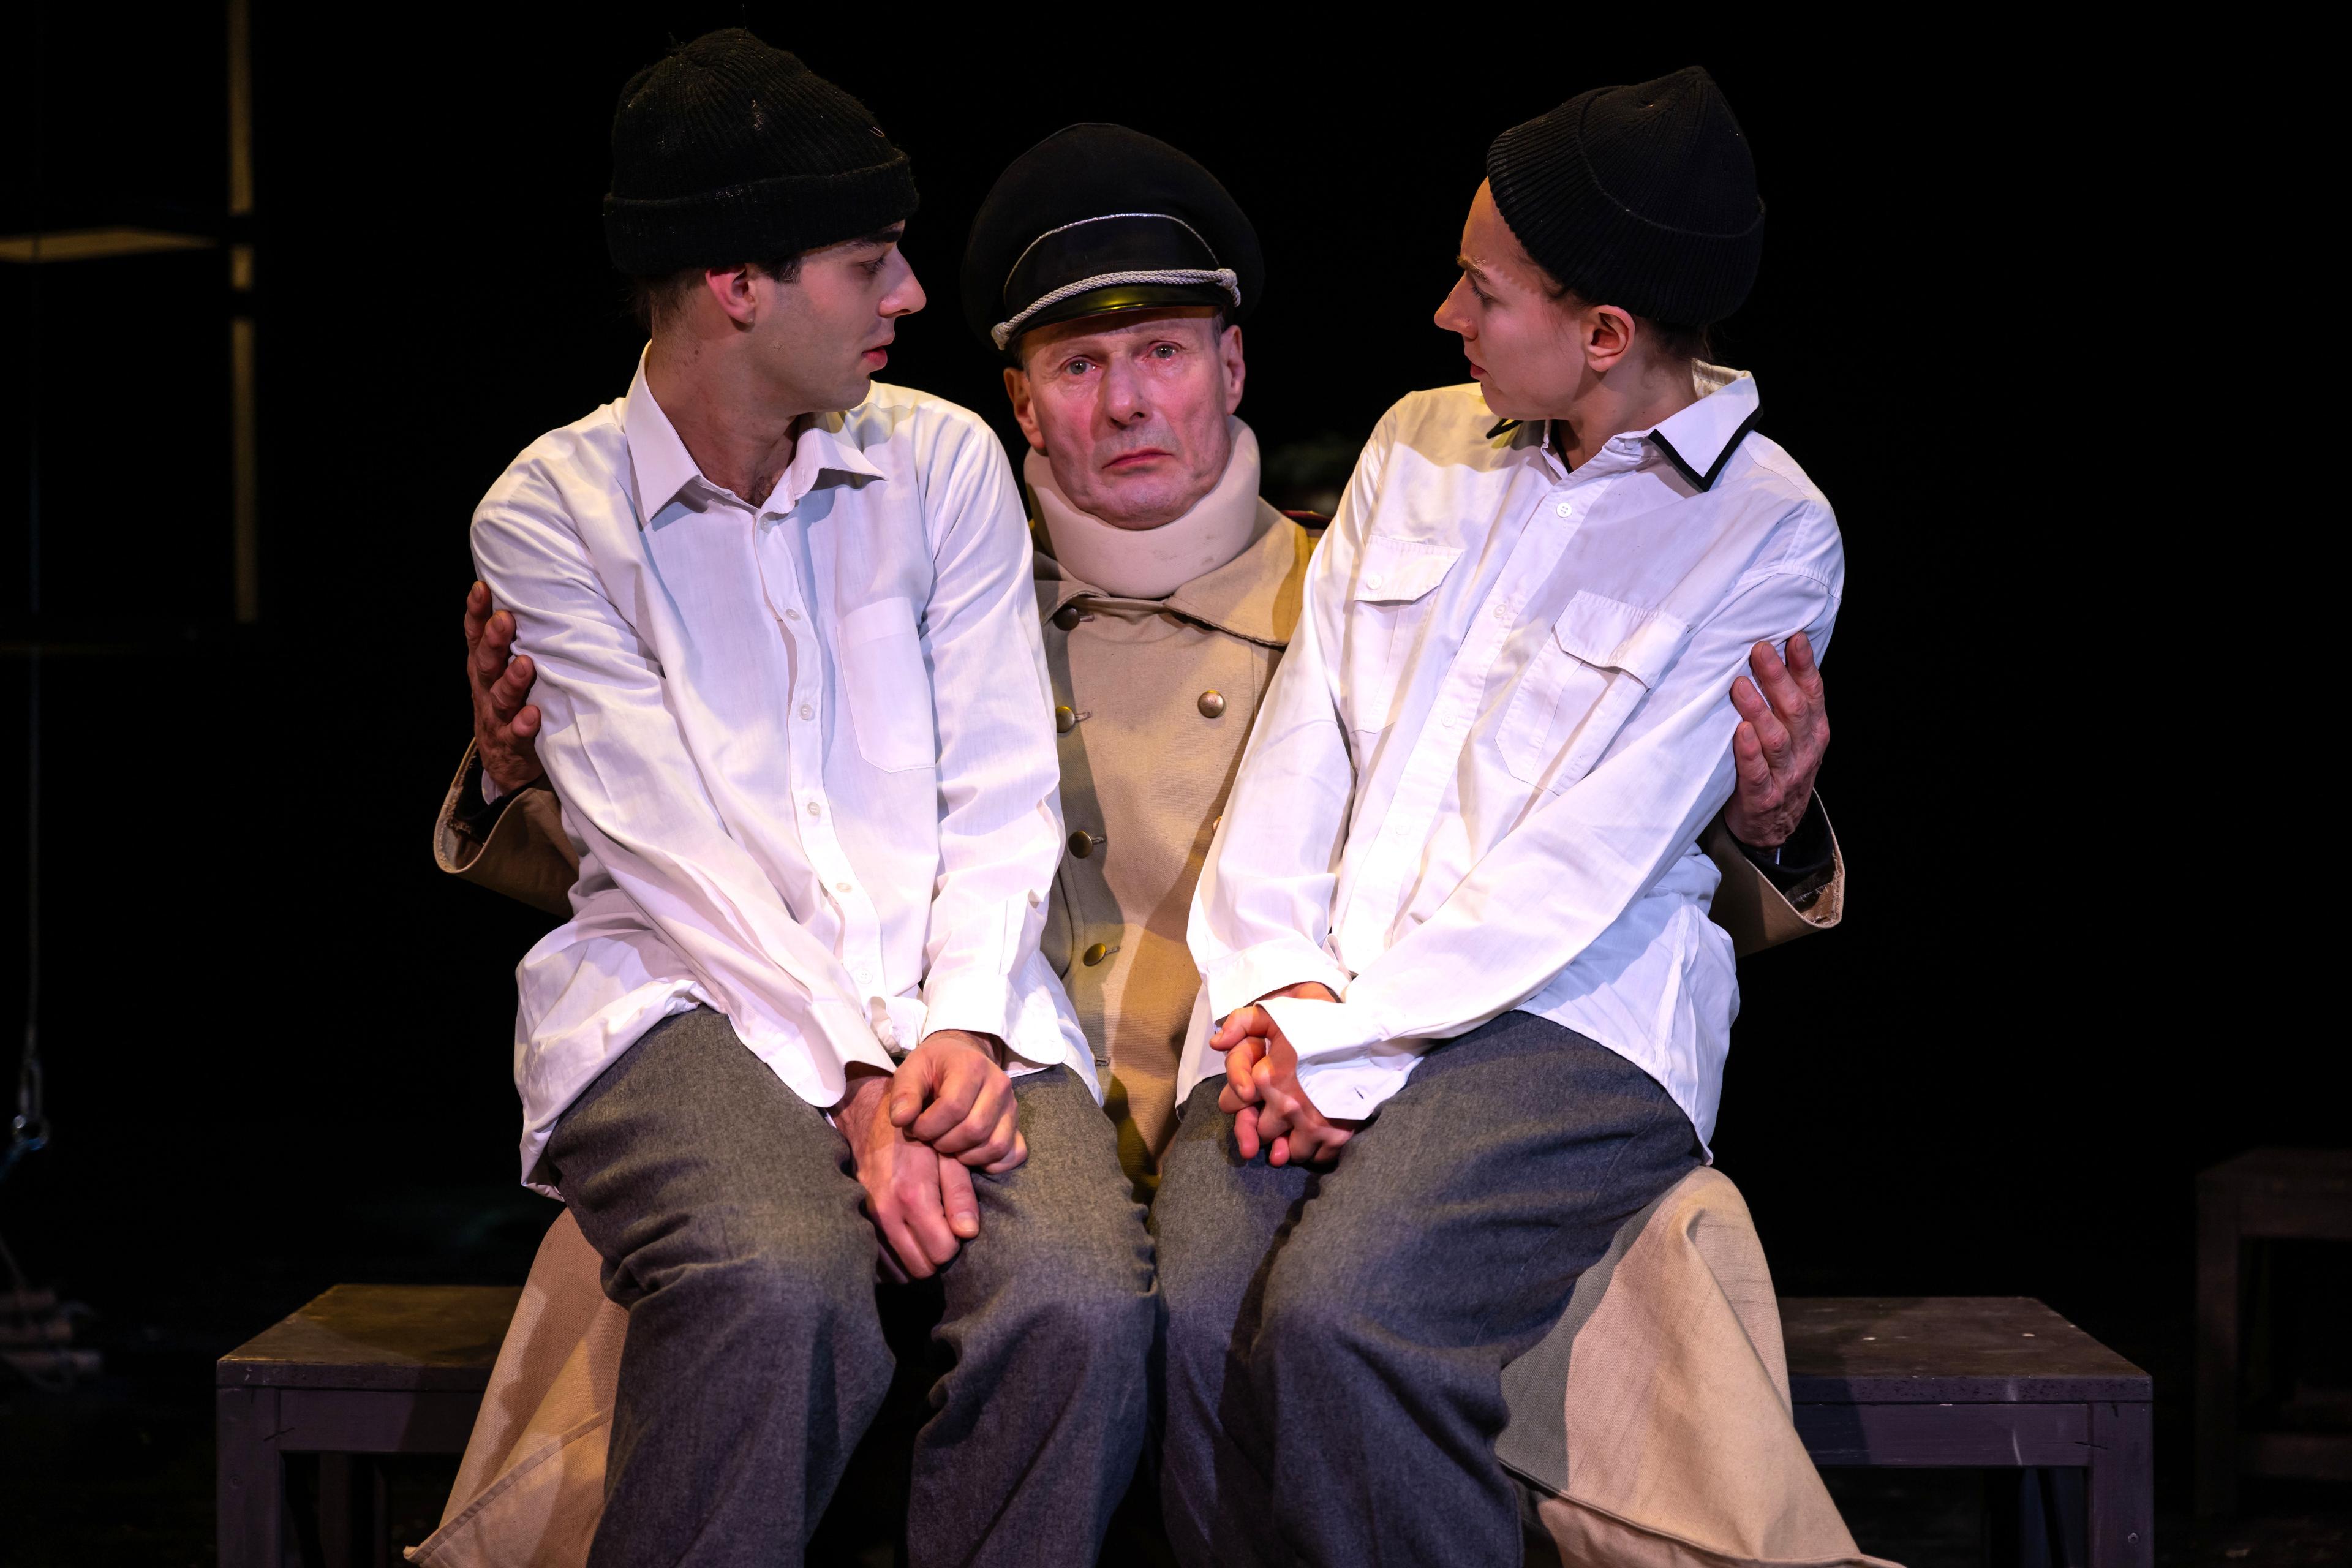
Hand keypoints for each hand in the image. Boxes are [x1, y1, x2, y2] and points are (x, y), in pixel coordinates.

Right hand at [466, 581, 545, 794]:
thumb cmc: (512, 705)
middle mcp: (486, 690)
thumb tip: (527, 599)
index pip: (476, 637)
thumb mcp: (503, 672)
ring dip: (512, 681)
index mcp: (484, 668)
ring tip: (525, 665)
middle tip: (505, 621)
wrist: (506, 765)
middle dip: (494, 641)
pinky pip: (516, 734)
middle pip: (486, 663)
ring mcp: (497, 718)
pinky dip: (523, 724)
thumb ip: (509, 644)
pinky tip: (533, 715)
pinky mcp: (512, 743)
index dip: (476, 613)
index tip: (482, 588)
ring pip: (501, 697)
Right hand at [838, 1071, 971, 1279]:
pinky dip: (895, 1259)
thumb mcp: (947, 1154)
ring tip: (924, 1236)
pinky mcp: (856, 1221)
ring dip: (916, 1259)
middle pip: (920, 1268)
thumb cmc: (917, 1135)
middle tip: (942, 1233)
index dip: (955, 1244)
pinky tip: (906, 1240)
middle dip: (936, 1256)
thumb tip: (968, 1232)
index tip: (956, 1226)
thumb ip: (959, 1192)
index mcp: (912, 1195)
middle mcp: (885, 1213)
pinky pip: (878, 1262)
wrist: (868, 1118)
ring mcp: (866, 1220)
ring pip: (897, 1271)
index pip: (942, 1251)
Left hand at [889, 1030, 1024, 1172]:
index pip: (953, 1108)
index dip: (928, 1126)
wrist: (961, 1058)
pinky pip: (1014, 1153)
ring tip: (947, 1144)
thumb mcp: (911, 1070)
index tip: (914, 1126)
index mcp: (972, 1066)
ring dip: (966, 1155)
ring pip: (995, 1145)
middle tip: (930, 1137)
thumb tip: (901, 1120)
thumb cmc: (934, 1066)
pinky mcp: (1016, 1124)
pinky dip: (992, 1162)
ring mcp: (1011, 1106)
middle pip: (975, 1129)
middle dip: (944, 1142)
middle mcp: (999, 1085)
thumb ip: (903, 1093)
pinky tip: (970, 1154)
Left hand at [1213, 985, 1354, 1166]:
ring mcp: (1313, 1123)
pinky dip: (1315, 1152)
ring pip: (1287, 1152)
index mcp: (1266, 1078)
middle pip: (1261, 1132)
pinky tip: (1316, 1137)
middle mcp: (1286, 1105)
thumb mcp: (1276, 1012)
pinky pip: (1318, 1158)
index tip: (1248, 1096)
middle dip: (1264, 1124)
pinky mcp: (1338, 1133)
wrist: (1368, 1033)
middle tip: (1276, 1113)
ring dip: (1288, 1144)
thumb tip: (1215, 1042)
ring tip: (1295, 1129)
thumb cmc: (1318, 1021)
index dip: (1236, 1101)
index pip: (1231, 1105)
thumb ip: (1240, 1022)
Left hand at [1724, 630, 1827, 848]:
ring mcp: (1786, 776)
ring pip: (1775, 739)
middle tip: (1759, 650)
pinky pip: (1756, 774)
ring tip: (1741, 685)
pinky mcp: (1763, 798)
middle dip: (1777, 678)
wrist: (1773, 828)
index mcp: (1814, 732)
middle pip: (1794, 710)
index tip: (1793, 637)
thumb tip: (1773, 655)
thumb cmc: (1778, 770)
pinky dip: (1749, 753)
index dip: (1804, 665)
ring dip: (1759, 710)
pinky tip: (1740, 732)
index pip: (1812, 693)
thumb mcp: (1793, 736)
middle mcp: (1804, 751)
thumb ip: (1787, 703)